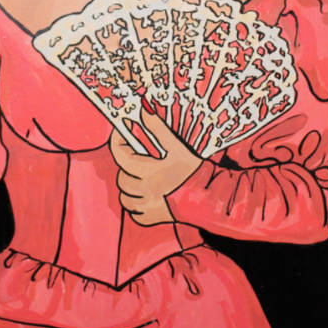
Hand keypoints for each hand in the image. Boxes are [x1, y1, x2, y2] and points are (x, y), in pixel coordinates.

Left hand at [110, 108, 201, 225]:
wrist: (210, 197)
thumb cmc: (193, 170)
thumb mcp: (176, 146)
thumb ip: (158, 128)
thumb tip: (143, 108)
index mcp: (147, 172)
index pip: (119, 154)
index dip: (118, 141)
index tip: (123, 133)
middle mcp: (143, 191)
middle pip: (122, 177)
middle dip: (126, 167)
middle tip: (138, 159)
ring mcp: (146, 207)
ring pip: (125, 197)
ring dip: (129, 187)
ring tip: (141, 179)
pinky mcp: (152, 219)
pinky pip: (134, 213)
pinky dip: (136, 205)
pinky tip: (147, 196)